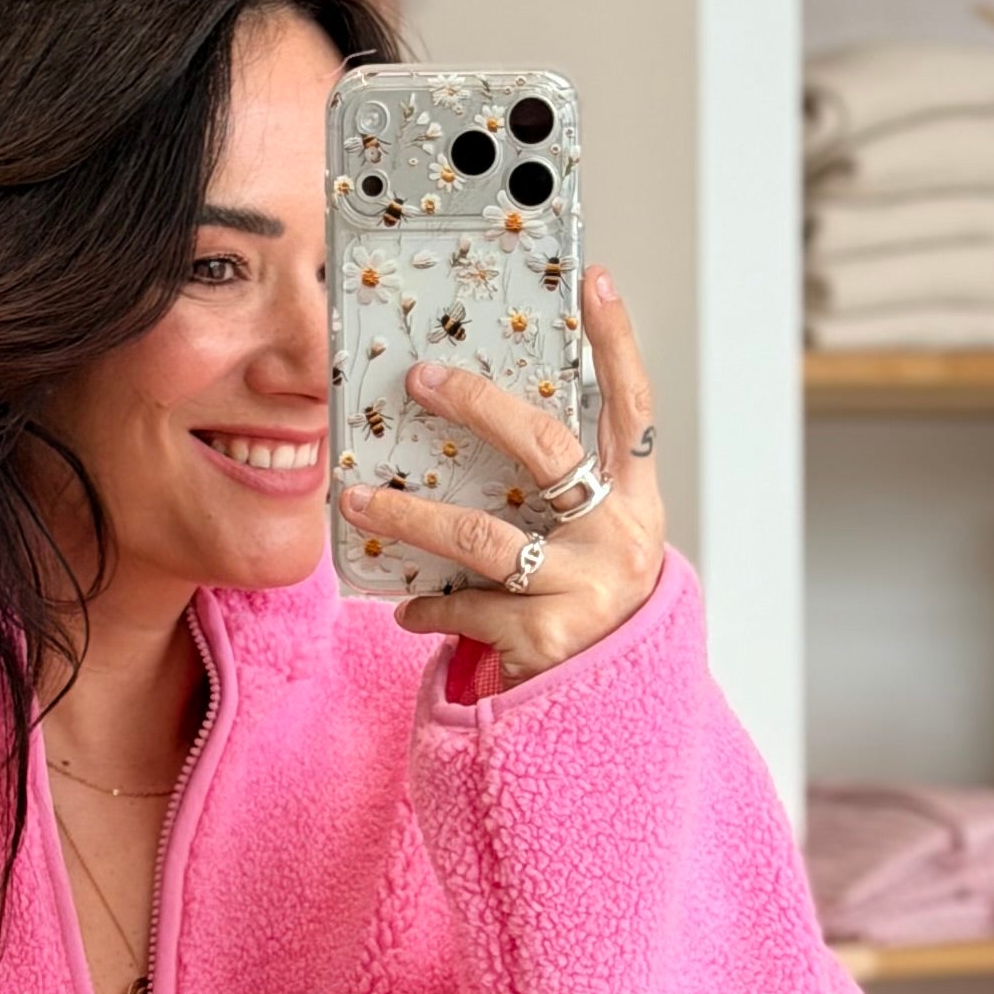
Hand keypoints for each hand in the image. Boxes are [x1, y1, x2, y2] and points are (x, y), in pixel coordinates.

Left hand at [338, 268, 665, 684]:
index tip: (594, 279)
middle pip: (548, 451)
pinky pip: (464, 605)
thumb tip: (471, 430)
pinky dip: (427, 607)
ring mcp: (586, 587)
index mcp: (636, 501)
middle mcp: (621, 538)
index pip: (631, 405)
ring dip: (409, 517)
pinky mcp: (545, 638)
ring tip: (357, 503)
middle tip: (421, 380)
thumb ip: (555, 496)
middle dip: (480, 407)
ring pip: (481, 536)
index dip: (617, 342)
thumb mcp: (588, 543)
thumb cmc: (586, 606)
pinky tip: (407, 608)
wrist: (609, 713)